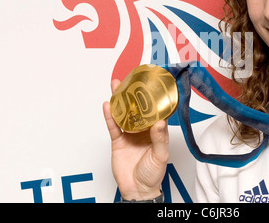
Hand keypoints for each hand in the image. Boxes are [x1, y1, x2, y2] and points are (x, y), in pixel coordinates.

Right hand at [102, 79, 168, 199]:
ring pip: (124, 113)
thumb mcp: (160, 155)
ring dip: (120, 100)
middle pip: (138, 108)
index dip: (154, 98)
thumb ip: (160, 139)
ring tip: (116, 85)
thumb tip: (160, 121)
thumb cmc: (153, 174)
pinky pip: (113, 126)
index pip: (156, 111)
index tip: (152, 84)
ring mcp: (130, 134)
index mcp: (157, 131)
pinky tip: (107, 105)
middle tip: (131, 79)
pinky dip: (110, 116)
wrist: (137, 189)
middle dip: (134, 94)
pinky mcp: (118, 141)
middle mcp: (143, 130)